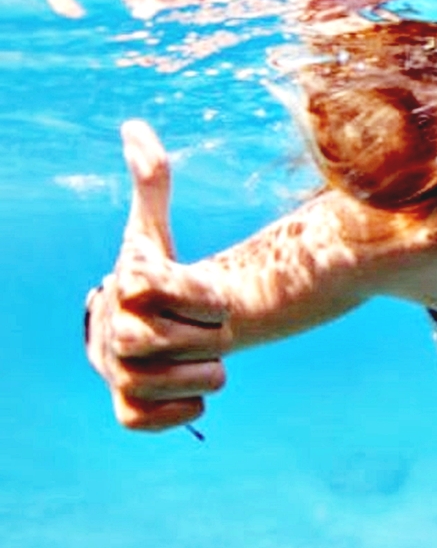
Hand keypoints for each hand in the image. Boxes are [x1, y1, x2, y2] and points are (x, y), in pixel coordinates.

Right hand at [84, 121, 231, 430]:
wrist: (152, 327)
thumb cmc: (162, 276)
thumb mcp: (156, 233)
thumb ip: (151, 184)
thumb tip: (134, 127)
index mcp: (121, 289)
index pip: (151, 289)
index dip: (199, 294)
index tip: (213, 295)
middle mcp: (106, 334)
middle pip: (152, 341)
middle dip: (202, 338)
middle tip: (220, 334)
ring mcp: (114, 374)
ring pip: (155, 383)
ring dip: (199, 376)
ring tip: (212, 363)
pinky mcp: (127, 409)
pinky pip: (143, 420)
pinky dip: (178, 412)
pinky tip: (196, 396)